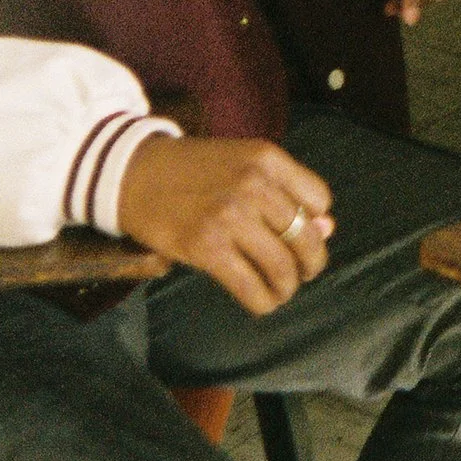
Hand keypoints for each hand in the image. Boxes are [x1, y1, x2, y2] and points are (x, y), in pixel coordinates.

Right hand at [117, 135, 334, 315]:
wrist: (132, 172)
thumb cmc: (193, 170)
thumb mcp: (243, 165)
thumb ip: (285, 192)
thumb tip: (327, 230)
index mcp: (268, 158)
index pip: (319, 199)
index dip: (315, 222)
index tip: (303, 235)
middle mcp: (254, 185)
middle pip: (305, 236)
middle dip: (311, 262)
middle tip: (304, 273)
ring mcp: (230, 216)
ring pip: (281, 265)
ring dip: (288, 286)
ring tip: (282, 290)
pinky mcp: (206, 247)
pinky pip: (249, 284)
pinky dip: (263, 301)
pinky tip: (263, 302)